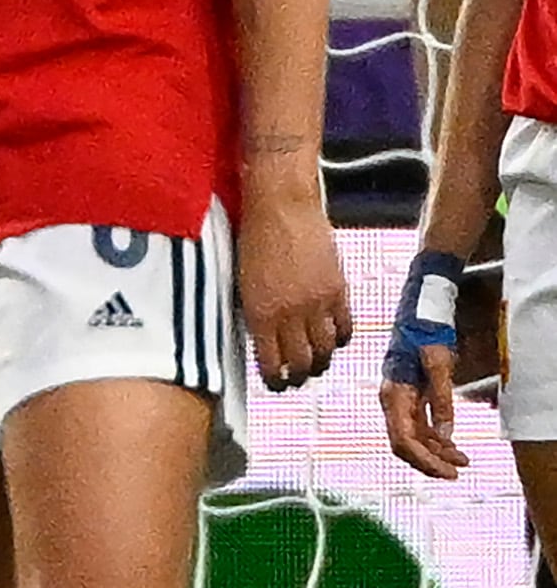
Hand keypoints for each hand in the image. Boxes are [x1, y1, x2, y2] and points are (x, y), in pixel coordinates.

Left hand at [237, 183, 352, 390]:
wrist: (281, 204)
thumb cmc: (253, 235)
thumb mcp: (242, 279)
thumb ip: (254, 310)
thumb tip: (262, 337)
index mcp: (259, 312)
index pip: (270, 361)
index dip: (274, 378)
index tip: (275, 384)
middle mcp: (290, 313)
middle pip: (302, 361)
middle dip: (299, 377)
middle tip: (296, 380)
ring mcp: (317, 303)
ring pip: (326, 350)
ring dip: (322, 361)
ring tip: (316, 364)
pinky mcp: (338, 289)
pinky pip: (345, 327)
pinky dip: (340, 338)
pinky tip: (334, 339)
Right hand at [380, 247, 466, 478]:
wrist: (421, 310)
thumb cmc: (426, 332)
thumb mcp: (439, 365)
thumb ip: (442, 400)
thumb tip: (446, 434)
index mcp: (393, 394)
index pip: (403, 440)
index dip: (424, 461)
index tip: (446, 472)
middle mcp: (392, 401)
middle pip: (406, 444)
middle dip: (430, 462)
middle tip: (457, 473)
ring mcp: (401, 400)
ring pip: (414, 438)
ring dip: (437, 452)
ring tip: (463, 460)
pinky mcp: (411, 396)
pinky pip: (420, 426)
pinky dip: (437, 439)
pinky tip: (453, 445)